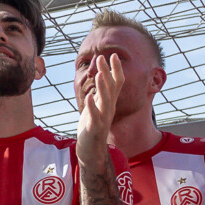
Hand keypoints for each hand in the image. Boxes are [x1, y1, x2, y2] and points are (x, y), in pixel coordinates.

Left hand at [78, 53, 123, 171]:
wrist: (91, 150)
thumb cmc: (93, 126)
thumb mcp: (98, 106)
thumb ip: (101, 93)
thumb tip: (101, 76)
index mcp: (110, 102)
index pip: (116, 83)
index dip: (116, 69)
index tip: (113, 55)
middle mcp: (109, 108)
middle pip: (111, 88)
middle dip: (107, 72)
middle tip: (101, 57)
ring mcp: (103, 118)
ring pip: (105, 101)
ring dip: (102, 88)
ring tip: (98, 75)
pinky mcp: (94, 128)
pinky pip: (94, 116)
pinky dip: (91, 106)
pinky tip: (88, 97)